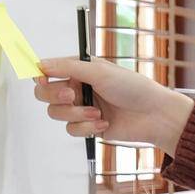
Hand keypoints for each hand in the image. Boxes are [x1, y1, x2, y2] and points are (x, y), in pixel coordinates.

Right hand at [35, 56, 194, 153]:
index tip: (42, 79)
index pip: (48, 71)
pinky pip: (72, 129)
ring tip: (98, 113)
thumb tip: (39, 64)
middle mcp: (77, 87)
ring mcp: (82, 108)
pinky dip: (86, 127)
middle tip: (71, 95)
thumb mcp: (100, 72)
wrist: (155, 116)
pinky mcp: (88, 126)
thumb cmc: (133, 88)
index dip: (40, 75)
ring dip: (75, 114)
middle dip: (55, 95)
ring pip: (56, 113)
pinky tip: (104, 123)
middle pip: (44, 93)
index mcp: (79, 70)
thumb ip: (68, 67)